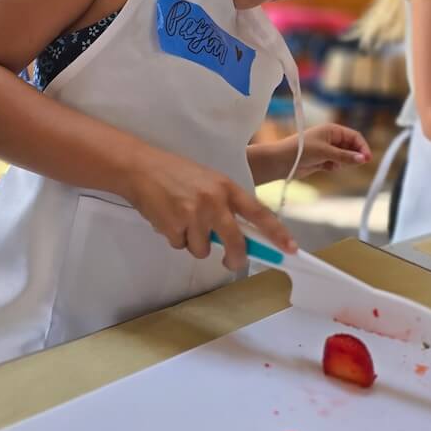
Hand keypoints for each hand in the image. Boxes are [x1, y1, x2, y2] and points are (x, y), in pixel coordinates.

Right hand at [122, 148, 297, 270]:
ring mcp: (194, 214)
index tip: (290, 249)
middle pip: (235, 242)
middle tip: (231, 262)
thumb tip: (240, 236)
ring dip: (192, 242)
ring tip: (180, 221)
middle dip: (235, 258)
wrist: (139, 167)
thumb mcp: (207, 181)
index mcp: (226, 187)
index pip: (259, 213)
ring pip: (202, 249)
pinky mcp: (174, 225)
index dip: (276, 233)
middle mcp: (214, 201)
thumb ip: (224, 204)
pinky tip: (167, 219)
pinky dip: (174, 238)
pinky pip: (180, 246)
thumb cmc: (173, 173)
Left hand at [285, 123, 371, 177]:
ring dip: (342, 162)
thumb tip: (363, 159)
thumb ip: (345, 156)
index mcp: (332, 130)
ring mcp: (326, 149)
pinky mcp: (322, 160)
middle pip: (351, 147)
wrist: (281, 162)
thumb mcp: (325, 152)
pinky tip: (325, 168)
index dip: (362, 147)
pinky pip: (335, 164)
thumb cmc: (301, 151)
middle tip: (349, 164)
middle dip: (352, 156)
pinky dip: (333, 167)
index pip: (354, 136)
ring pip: (344, 157)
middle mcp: (330, 138)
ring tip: (331, 164)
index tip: (367, 159)